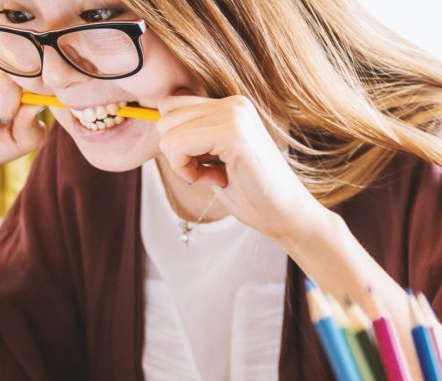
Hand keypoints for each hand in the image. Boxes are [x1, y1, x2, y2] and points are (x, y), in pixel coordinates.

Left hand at [156, 95, 328, 241]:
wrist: (286, 215)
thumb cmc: (250, 192)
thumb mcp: (214, 157)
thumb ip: (192, 136)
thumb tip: (156, 121)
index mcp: (231, 105)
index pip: (171, 106)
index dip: (176, 141)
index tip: (202, 163)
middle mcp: (234, 103)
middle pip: (165, 117)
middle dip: (176, 152)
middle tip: (208, 172)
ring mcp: (235, 116)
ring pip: (168, 132)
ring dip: (182, 163)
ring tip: (214, 175)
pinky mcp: (234, 135)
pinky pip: (179, 145)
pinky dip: (186, 170)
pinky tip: (215, 180)